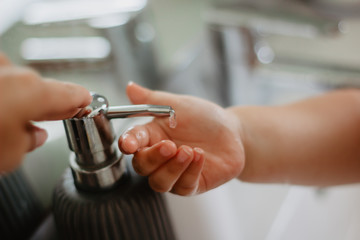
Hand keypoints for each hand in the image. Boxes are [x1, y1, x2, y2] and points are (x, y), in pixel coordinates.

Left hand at [0, 53, 91, 172]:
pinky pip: (2, 82)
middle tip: (52, 119)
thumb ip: (30, 142)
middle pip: (42, 90)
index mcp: (33, 91)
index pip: (72, 94)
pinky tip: (1, 112)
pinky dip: (4, 96)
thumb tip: (33, 136)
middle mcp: (13, 72)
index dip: (82, 101)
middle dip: (47, 106)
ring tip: (14, 124)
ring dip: (20, 101)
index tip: (87, 102)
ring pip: (17, 85)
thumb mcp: (10, 154)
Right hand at [119, 82, 244, 195]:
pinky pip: (184, 187)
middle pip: (142, 166)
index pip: (131, 143)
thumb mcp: (178, 104)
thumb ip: (152, 99)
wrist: (232, 132)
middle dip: (153, 158)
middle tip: (169, 146)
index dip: (127, 144)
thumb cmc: (203, 118)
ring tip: (189, 151)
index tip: (129, 144)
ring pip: (160, 182)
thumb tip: (130, 86)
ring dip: (172, 168)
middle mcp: (160, 158)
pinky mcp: (192, 184)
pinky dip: (190, 172)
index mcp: (152, 137)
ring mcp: (175, 173)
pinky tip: (200, 156)